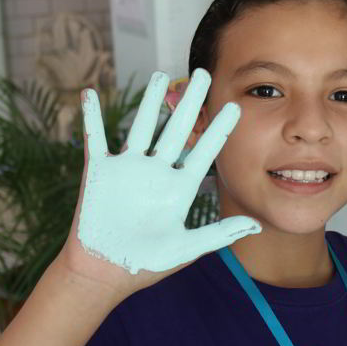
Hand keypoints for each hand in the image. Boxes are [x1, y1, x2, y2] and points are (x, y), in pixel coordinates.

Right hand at [59, 69, 260, 297]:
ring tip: (160, 75)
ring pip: (141, 126)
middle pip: (176, 129)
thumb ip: (219, 234)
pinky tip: (90, 94)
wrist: (105, 272)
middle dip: (189, 102)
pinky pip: (95, 139)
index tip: (235, 105)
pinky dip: (90, 117)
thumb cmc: (146, 264)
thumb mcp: (187, 248)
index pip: (204, 151)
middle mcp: (156, 173)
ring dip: (149, 101)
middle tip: (201, 73)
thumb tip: (256, 226)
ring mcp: (128, 169)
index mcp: (179, 188)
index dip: (219, 129)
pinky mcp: (100, 173)